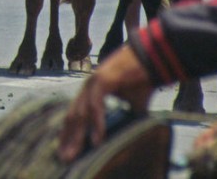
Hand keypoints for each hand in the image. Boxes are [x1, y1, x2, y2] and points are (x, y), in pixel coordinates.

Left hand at [57, 46, 152, 162]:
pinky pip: (96, 106)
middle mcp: (89, 86)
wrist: (152, 59)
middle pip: (73, 115)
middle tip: (63, 157)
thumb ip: (124, 116)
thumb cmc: (142, 80)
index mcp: (92, 90)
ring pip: (81, 112)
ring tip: (74, 154)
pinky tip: (97, 140)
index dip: (69, 131)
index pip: (75, 113)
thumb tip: (127, 135)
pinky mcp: (103, 80)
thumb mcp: (131, 104)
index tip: (64, 149)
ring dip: (77, 135)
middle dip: (68, 138)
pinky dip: (97, 124)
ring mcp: (94, 82)